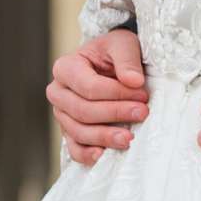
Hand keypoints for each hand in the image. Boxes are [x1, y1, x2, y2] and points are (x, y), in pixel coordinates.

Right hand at [46, 28, 147, 166]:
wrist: (111, 63)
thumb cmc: (114, 52)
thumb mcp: (123, 44)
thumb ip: (127, 59)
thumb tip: (134, 81)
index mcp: (65, 67)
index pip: (89, 86)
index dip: (116, 93)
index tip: (142, 95)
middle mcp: (58, 92)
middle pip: (83, 111)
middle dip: (114, 114)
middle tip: (142, 113)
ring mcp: (62, 115)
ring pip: (79, 132)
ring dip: (105, 137)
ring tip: (129, 138)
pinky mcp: (70, 132)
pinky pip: (74, 149)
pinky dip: (87, 155)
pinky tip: (104, 156)